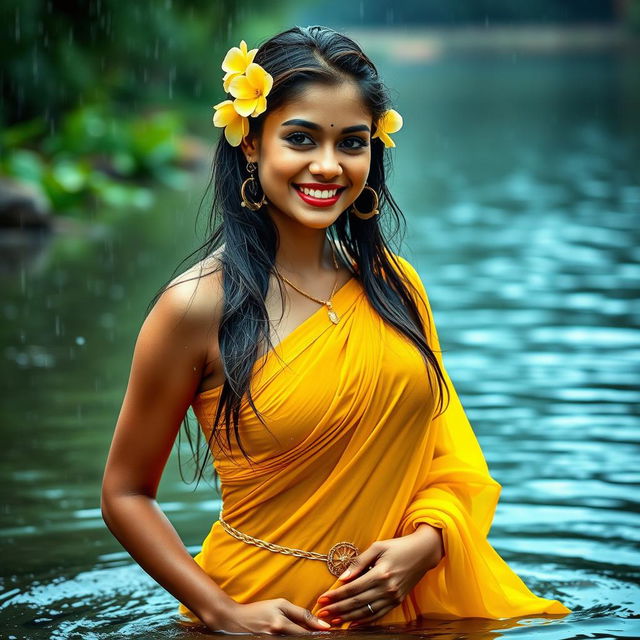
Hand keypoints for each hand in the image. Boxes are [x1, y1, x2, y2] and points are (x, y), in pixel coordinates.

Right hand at [208, 598, 331, 634]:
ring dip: (304, 637)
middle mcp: (277, 637)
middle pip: (302, 639)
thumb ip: (300, 613)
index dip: (319, 631)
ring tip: (311, 633)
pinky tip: (297, 635)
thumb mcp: (279, 605)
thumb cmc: (259, 610)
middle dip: (312, 636)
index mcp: (281, 625)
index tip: (330, 631)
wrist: (235, 621)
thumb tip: (319, 622)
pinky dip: (295, 638)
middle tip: (323, 634)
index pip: (306, 631)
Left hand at [315, 525, 443, 626]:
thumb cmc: (398, 546)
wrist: (423, 553)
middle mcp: (387, 588)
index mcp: (380, 573)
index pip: (353, 588)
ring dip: (348, 618)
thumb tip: (343, 577)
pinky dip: (364, 622)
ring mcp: (393, 597)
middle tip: (322, 613)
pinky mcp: (397, 601)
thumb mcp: (378, 547)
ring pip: (366, 612)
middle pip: (357, 602)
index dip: (336, 595)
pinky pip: (378, 615)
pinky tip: (352, 624)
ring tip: (333, 620)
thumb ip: (360, 562)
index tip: (322, 599)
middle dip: (338, 609)